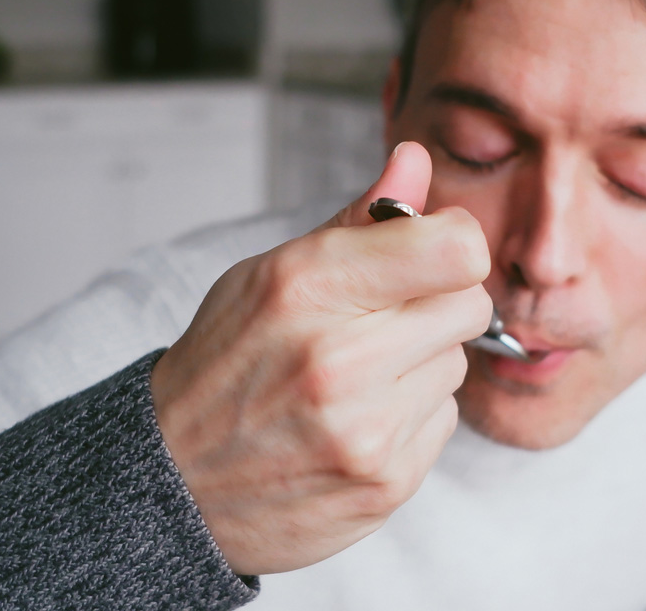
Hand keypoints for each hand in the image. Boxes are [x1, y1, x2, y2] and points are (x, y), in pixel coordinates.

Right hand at [150, 142, 491, 574]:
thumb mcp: (269, 273)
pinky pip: (444, 419)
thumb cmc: (224, 364)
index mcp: (306, 288)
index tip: (430, 249)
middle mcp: (338, 361)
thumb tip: (417, 161)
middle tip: (384, 317)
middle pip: (469, 304)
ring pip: (456, 364)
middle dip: (438, 301)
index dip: (452, 240)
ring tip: (358, 375)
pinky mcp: (385, 483)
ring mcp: (365, 430)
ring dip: (422, 362)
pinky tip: (360, 417)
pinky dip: (411, 413)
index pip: (454, 248)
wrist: (176, 480)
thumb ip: (356, 220)